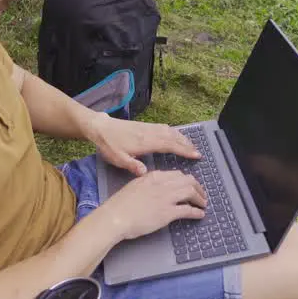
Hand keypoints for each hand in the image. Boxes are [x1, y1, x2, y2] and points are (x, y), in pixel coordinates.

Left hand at [83, 114, 200, 176]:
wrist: (99, 127)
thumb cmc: (108, 145)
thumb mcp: (117, 158)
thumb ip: (131, 165)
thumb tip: (145, 173)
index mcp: (146, 142)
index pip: (170, 145)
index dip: (184, 150)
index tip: (196, 155)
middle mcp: (150, 133)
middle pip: (173, 137)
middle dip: (187, 144)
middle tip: (197, 152)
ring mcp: (148, 127)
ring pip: (169, 130)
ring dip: (181, 137)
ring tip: (190, 144)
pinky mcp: (144, 125)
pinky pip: (163, 128)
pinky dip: (173, 132)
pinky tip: (174, 135)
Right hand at [98, 170, 206, 240]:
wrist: (115, 216)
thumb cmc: (120, 205)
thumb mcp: (135, 186)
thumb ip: (148, 184)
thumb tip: (157, 189)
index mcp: (153, 176)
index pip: (176, 174)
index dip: (187, 180)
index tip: (190, 185)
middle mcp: (162, 184)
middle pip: (187, 180)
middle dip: (198, 187)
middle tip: (201, 194)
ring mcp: (166, 198)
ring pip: (190, 192)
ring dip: (200, 198)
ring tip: (203, 204)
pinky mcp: (167, 212)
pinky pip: (188, 210)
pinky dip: (196, 212)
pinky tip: (200, 214)